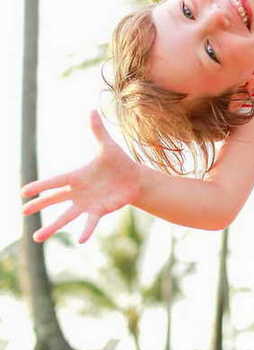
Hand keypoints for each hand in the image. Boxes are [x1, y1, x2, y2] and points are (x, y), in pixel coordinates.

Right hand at [21, 111, 141, 243]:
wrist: (134, 178)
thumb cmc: (118, 161)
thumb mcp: (108, 146)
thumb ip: (98, 130)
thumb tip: (92, 109)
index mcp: (77, 176)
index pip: (55, 181)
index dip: (40, 186)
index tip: (23, 192)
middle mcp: (78, 192)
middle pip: (55, 199)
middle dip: (40, 205)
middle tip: (23, 212)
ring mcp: (87, 203)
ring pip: (66, 216)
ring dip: (52, 226)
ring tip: (37, 238)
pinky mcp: (99, 211)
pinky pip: (90, 222)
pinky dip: (86, 230)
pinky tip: (80, 240)